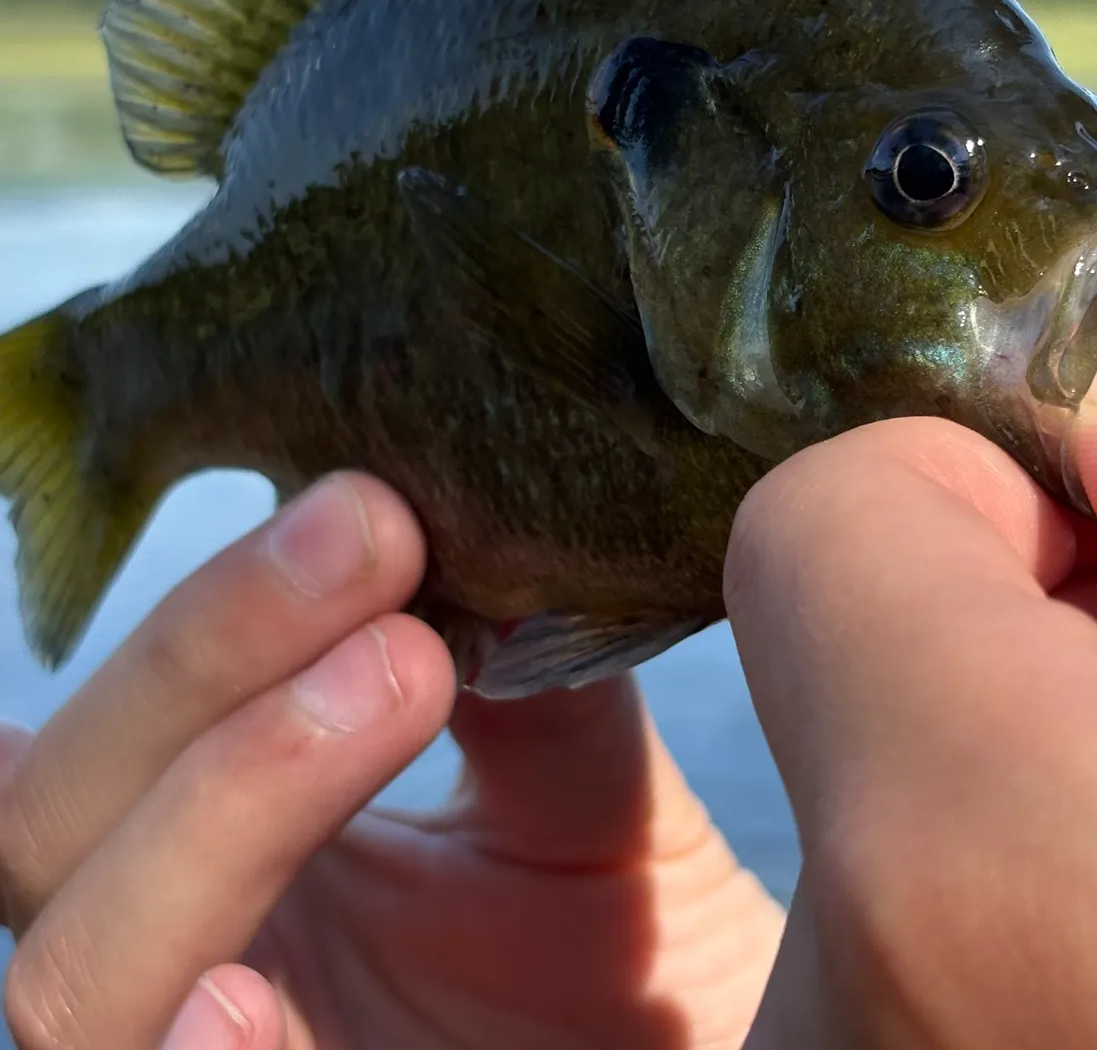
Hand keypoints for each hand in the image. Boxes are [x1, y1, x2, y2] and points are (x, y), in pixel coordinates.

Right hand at [0, 476, 782, 1049]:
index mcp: (239, 846)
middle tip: (377, 533)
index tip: (364, 505)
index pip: (122, 730)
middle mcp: (194, 952)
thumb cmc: (630, 948)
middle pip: (56, 815)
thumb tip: (483, 530)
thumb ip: (524, 685)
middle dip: (209, 652)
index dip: (196, 621)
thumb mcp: (578, 793)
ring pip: (76, 971)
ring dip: (227, 791)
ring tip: (407, 667)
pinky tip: (234, 1000)